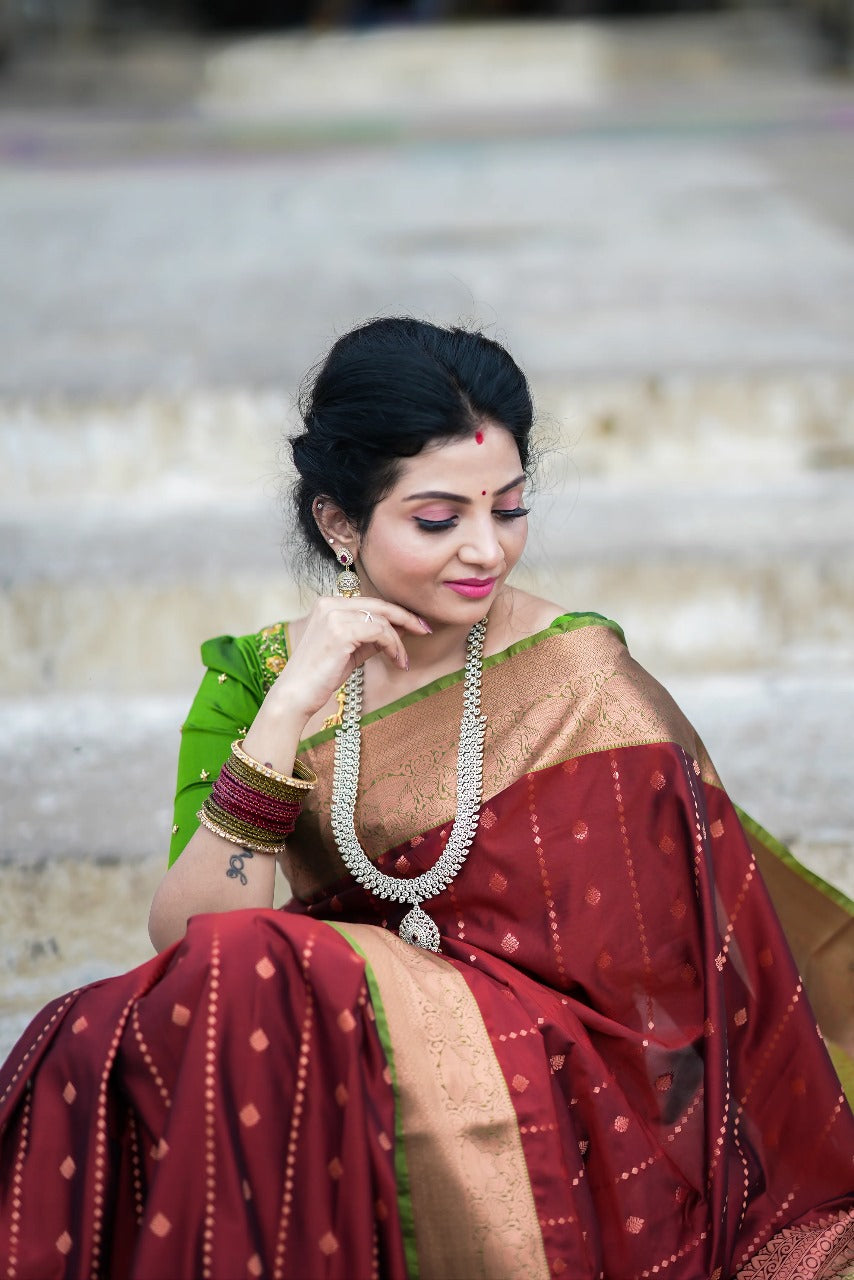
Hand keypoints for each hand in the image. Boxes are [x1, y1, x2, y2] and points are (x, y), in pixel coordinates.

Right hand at [266, 596, 427, 724]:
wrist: (296, 695)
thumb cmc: (321, 676)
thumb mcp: (351, 651)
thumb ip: (371, 637)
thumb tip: (402, 627)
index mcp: (328, 604)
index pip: (371, 602)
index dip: (396, 612)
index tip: (417, 624)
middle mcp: (329, 604)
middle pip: (379, 605)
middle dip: (407, 617)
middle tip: (426, 630)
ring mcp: (333, 615)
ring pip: (382, 620)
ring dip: (399, 641)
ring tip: (402, 660)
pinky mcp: (340, 631)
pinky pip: (380, 632)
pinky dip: (394, 646)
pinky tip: (397, 661)